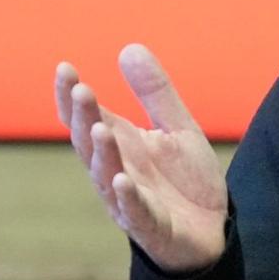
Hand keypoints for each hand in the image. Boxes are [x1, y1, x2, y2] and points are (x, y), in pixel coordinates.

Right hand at [53, 46, 229, 273]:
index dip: (71, 97)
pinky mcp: (152, 226)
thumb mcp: (177, 128)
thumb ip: (155, 93)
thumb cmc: (185, 181)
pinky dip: (127, 198)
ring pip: (107, 177)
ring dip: (102, 154)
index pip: (86, 119)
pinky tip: (121, 181)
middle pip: (90, 144)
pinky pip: (136, 212)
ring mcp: (130, 201)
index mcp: (120, 146)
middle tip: (80, 90)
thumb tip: (129, 47)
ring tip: (98, 128)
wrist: (213, 231)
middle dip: (82, 119)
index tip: (64, 69)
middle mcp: (116, 171)